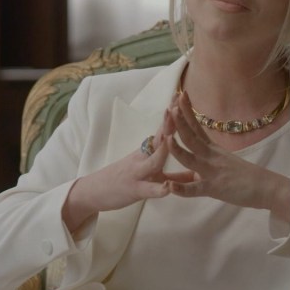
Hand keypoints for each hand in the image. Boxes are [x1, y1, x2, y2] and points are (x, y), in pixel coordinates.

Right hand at [62, 109, 192, 232]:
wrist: (93, 191)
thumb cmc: (124, 182)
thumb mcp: (151, 177)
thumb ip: (173, 176)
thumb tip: (196, 175)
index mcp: (147, 153)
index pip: (162, 130)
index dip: (172, 116)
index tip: (181, 97)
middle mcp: (142, 158)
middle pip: (158, 139)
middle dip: (169, 124)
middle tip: (178, 105)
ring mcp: (138, 173)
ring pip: (153, 162)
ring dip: (163, 151)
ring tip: (172, 139)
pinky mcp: (134, 190)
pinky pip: (148, 189)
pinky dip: (159, 189)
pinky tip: (168, 189)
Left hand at [165, 91, 289, 217]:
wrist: (267, 187)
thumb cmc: (244, 176)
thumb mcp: (221, 163)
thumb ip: (202, 160)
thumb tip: (186, 158)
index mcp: (212, 149)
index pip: (197, 127)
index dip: (187, 112)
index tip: (179, 95)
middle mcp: (211, 156)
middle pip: (193, 137)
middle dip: (180, 122)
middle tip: (171, 106)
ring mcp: (212, 171)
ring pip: (192, 159)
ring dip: (178, 150)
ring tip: (167, 139)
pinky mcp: (214, 188)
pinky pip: (196, 189)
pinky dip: (182, 189)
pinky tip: (170, 186)